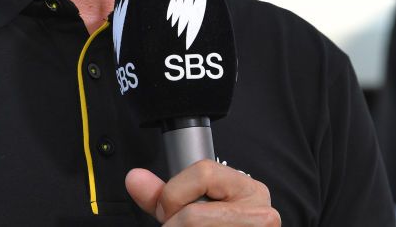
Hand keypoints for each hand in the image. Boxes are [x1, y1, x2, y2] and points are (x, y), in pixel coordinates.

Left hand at [126, 161, 278, 225]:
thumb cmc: (220, 224)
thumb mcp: (195, 204)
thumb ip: (164, 194)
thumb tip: (134, 179)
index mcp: (249, 190)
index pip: (203, 173)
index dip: (174, 194)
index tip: (166, 211)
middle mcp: (261, 213)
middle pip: (194, 216)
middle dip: (174, 224)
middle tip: (174, 226)